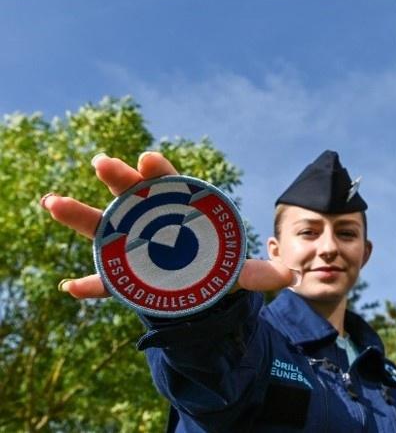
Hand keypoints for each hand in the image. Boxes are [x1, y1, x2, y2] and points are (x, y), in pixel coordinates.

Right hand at [42, 151, 294, 298]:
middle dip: (118, 178)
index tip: (148, 158)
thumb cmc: (212, 262)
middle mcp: (148, 219)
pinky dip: (88, 284)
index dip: (159, 172)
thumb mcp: (235, 269)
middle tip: (103, 161)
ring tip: (53, 201)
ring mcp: (130, 245)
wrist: (194, 282)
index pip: (168, 183)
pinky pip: (102, 279)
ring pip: (102, 226)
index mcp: (178, 208)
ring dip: (79, 214)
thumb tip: (290, 274)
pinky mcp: (122, 275)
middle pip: (131, 195)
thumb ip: (258, 272)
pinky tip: (71, 287)